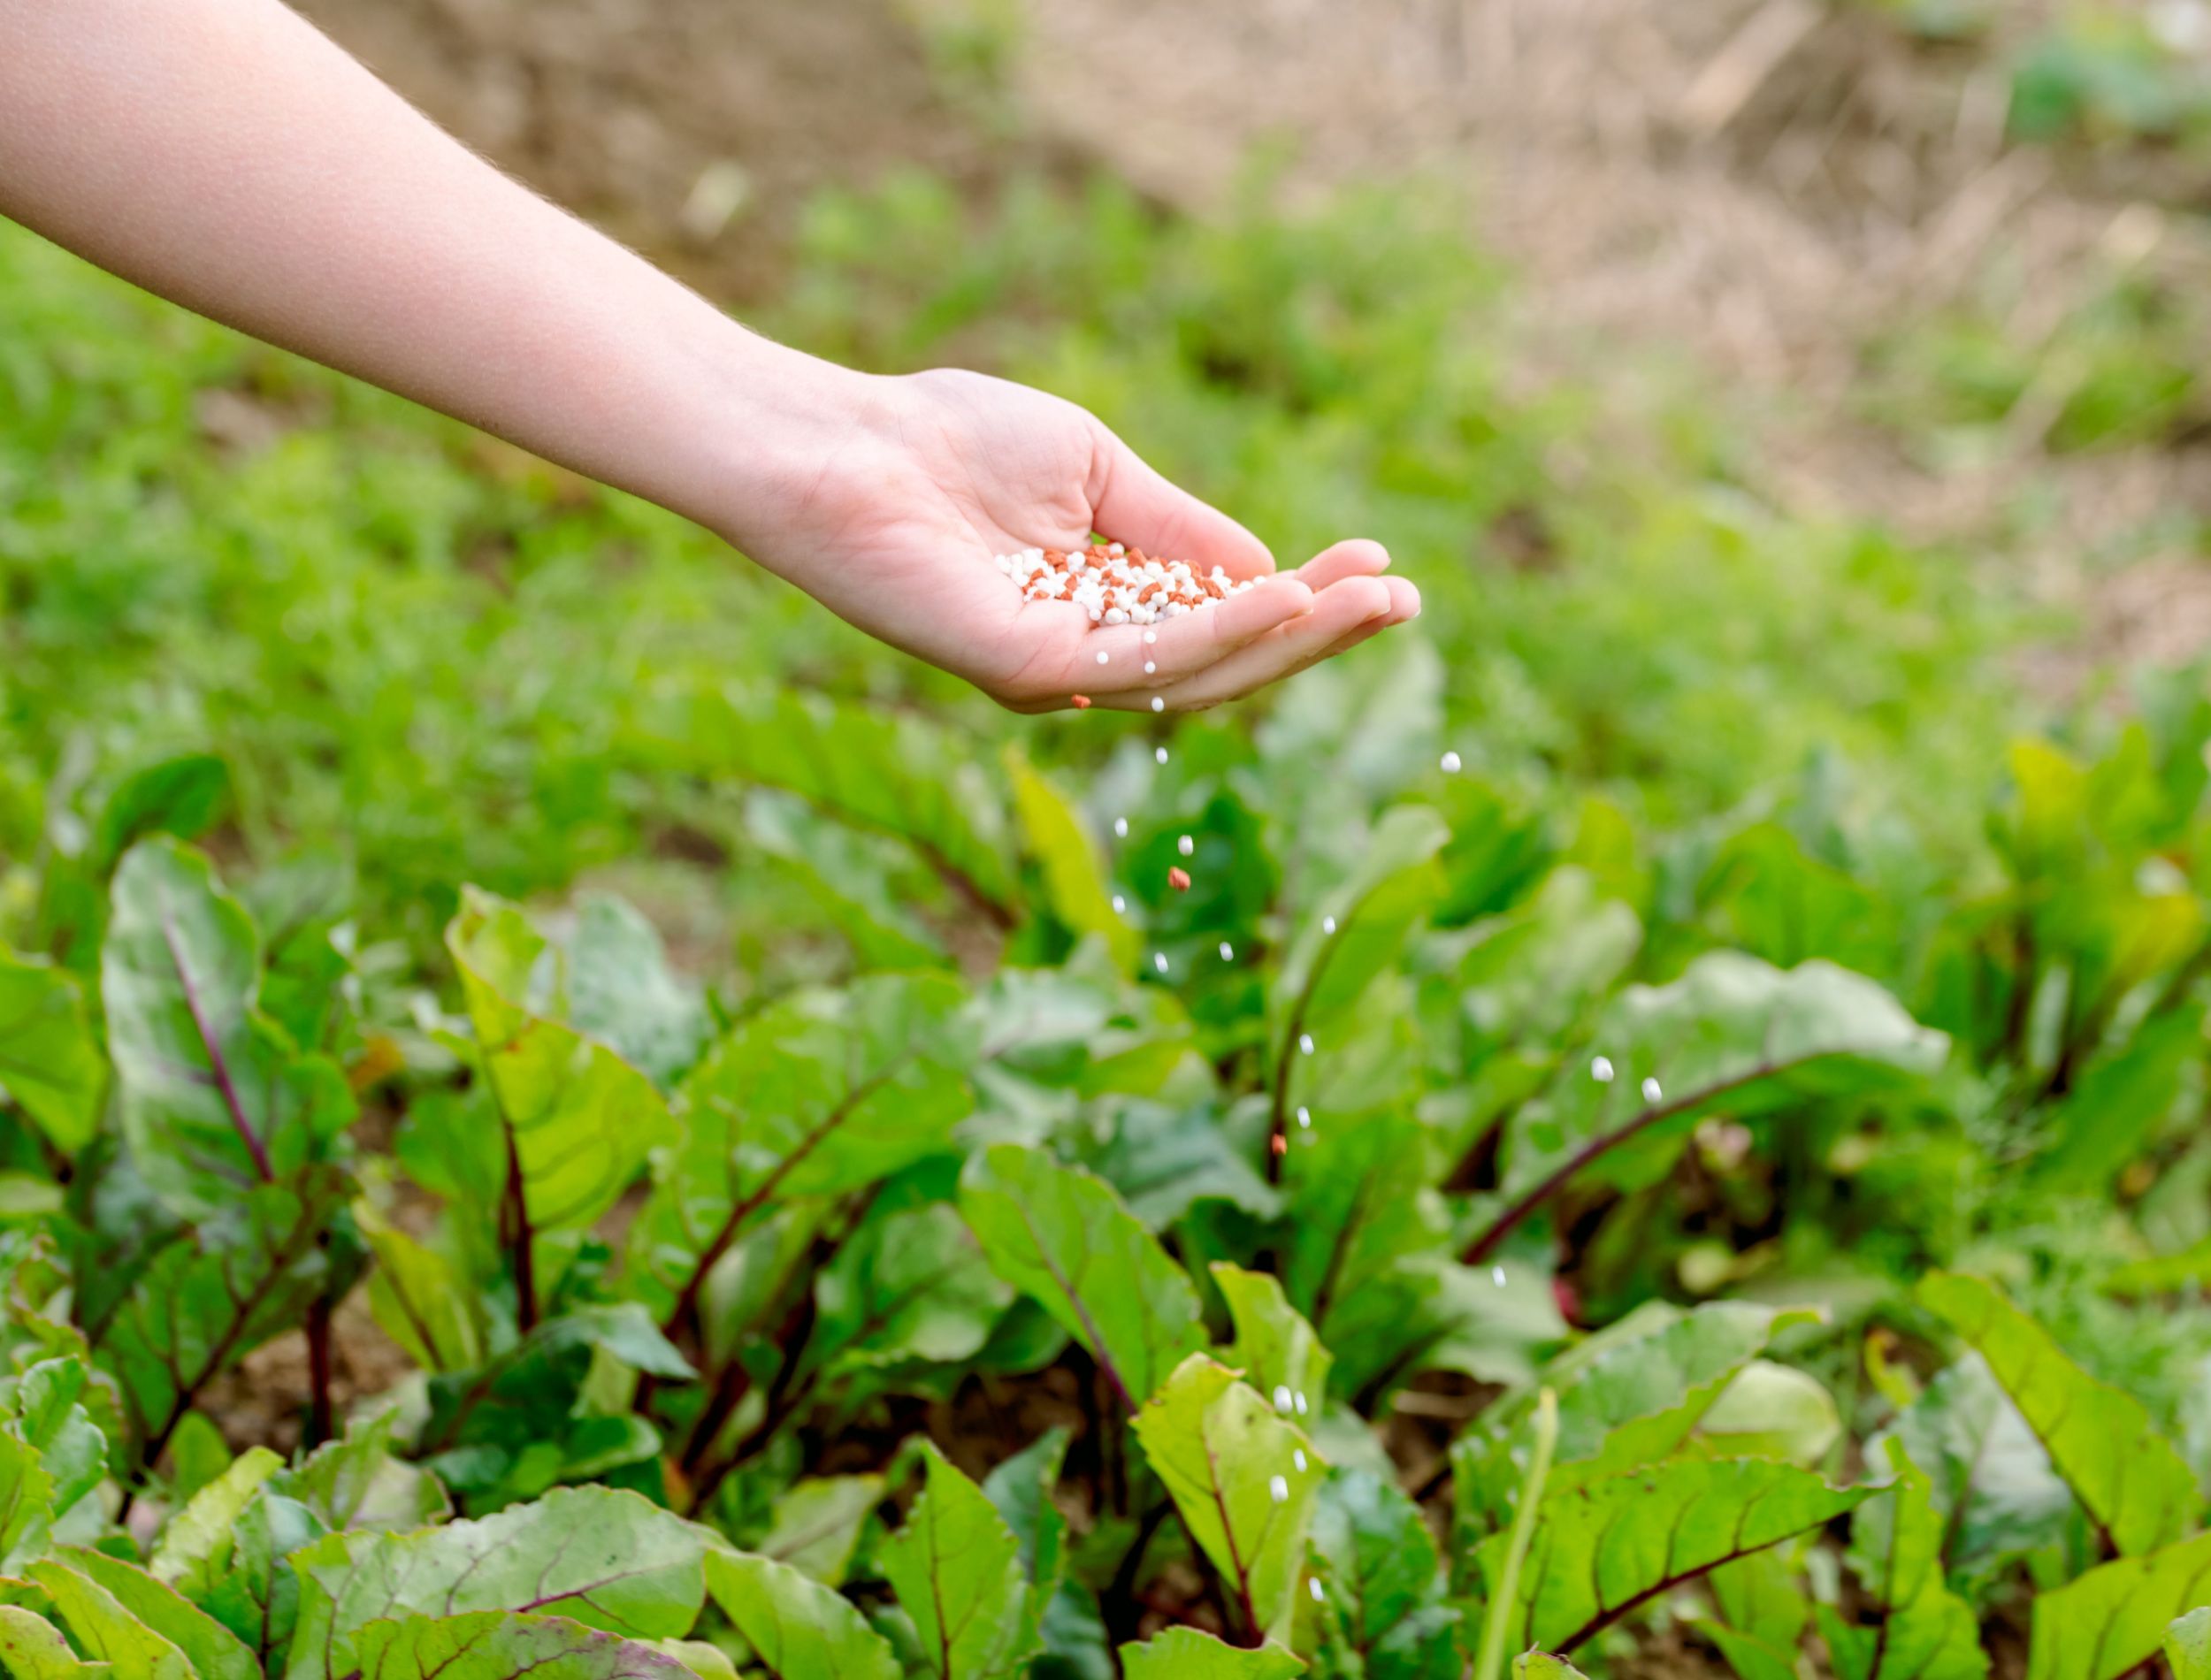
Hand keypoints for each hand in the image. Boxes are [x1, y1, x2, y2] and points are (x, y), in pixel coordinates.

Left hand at [738, 367, 1420, 711]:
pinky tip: (1285, 594)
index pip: (1221, 623)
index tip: (1382, 568)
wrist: (844, 443)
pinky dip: (1222, 631)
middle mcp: (1082, 657)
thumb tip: (1270, 571)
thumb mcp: (1095, 469)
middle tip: (1403, 600)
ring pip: (1198, 674)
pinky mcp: (1024, 670)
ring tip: (1369, 599)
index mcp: (1099, 611)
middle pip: (1225, 665)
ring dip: (1292, 637)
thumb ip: (1175, 526)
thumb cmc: (947, 440)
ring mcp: (1053, 672)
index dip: (1305, 600)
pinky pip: (1144, 658)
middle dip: (1319, 634)